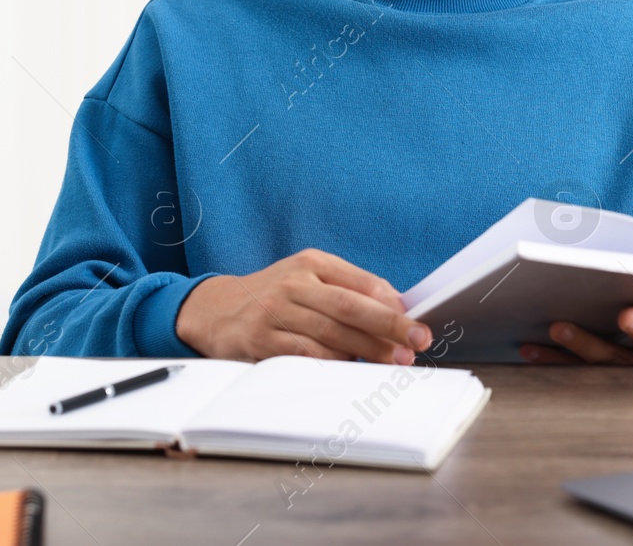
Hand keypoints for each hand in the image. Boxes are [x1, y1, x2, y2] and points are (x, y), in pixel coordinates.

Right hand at [176, 248, 432, 364]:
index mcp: (311, 262)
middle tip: (416, 343)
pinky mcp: (260, 339)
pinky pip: (304, 354)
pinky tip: (351, 370)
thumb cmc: (275, 297)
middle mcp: (293, 283)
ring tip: (392, 362)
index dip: (393, 306)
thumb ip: (349, 289)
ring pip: (330, 334)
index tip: (417, 325)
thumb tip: (397, 309)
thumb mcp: (308, 279)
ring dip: (366, 351)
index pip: (361, 283)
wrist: (215, 309)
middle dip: (389, 327)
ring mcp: (274, 311)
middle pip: (350, 307)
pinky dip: (331, 363)